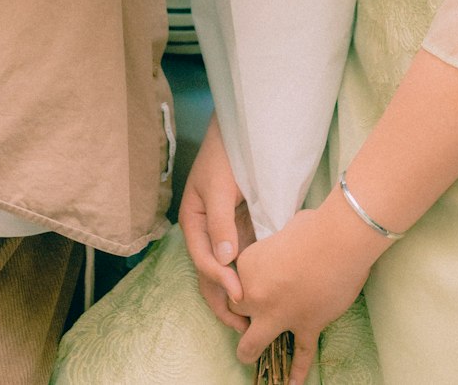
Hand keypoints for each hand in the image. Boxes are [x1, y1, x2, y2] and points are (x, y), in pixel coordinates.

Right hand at [179, 114, 254, 331]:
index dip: (220, 280)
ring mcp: (224, 234)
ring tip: (255, 320)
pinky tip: (264, 293)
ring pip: (227, 273)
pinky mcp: (243, 231)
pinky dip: (250, 278)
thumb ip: (221, 224)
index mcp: (193, 223)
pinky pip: (244, 260)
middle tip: (245, 325)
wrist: (242, 132)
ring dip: (237, 295)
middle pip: (210, 275)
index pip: (203, 260)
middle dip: (224, 301)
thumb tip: (224, 261)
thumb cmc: (225, 155)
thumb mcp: (219, 187)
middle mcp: (206, 233)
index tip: (240, 295)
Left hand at [233, 190, 386, 384]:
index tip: (255, 278)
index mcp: (247, 267)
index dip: (245, 280)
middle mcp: (257, 296)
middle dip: (241, 314)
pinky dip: (296, 372)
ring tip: (250, 355)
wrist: (337, 241)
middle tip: (251, 312)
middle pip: (236, 314)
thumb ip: (275, 249)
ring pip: (252, 345)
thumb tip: (284, 249)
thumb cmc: (311, 227)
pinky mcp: (306, 328)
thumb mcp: (281, 232)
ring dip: (250, 350)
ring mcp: (280, 316)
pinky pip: (300, 356)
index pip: (235, 281)